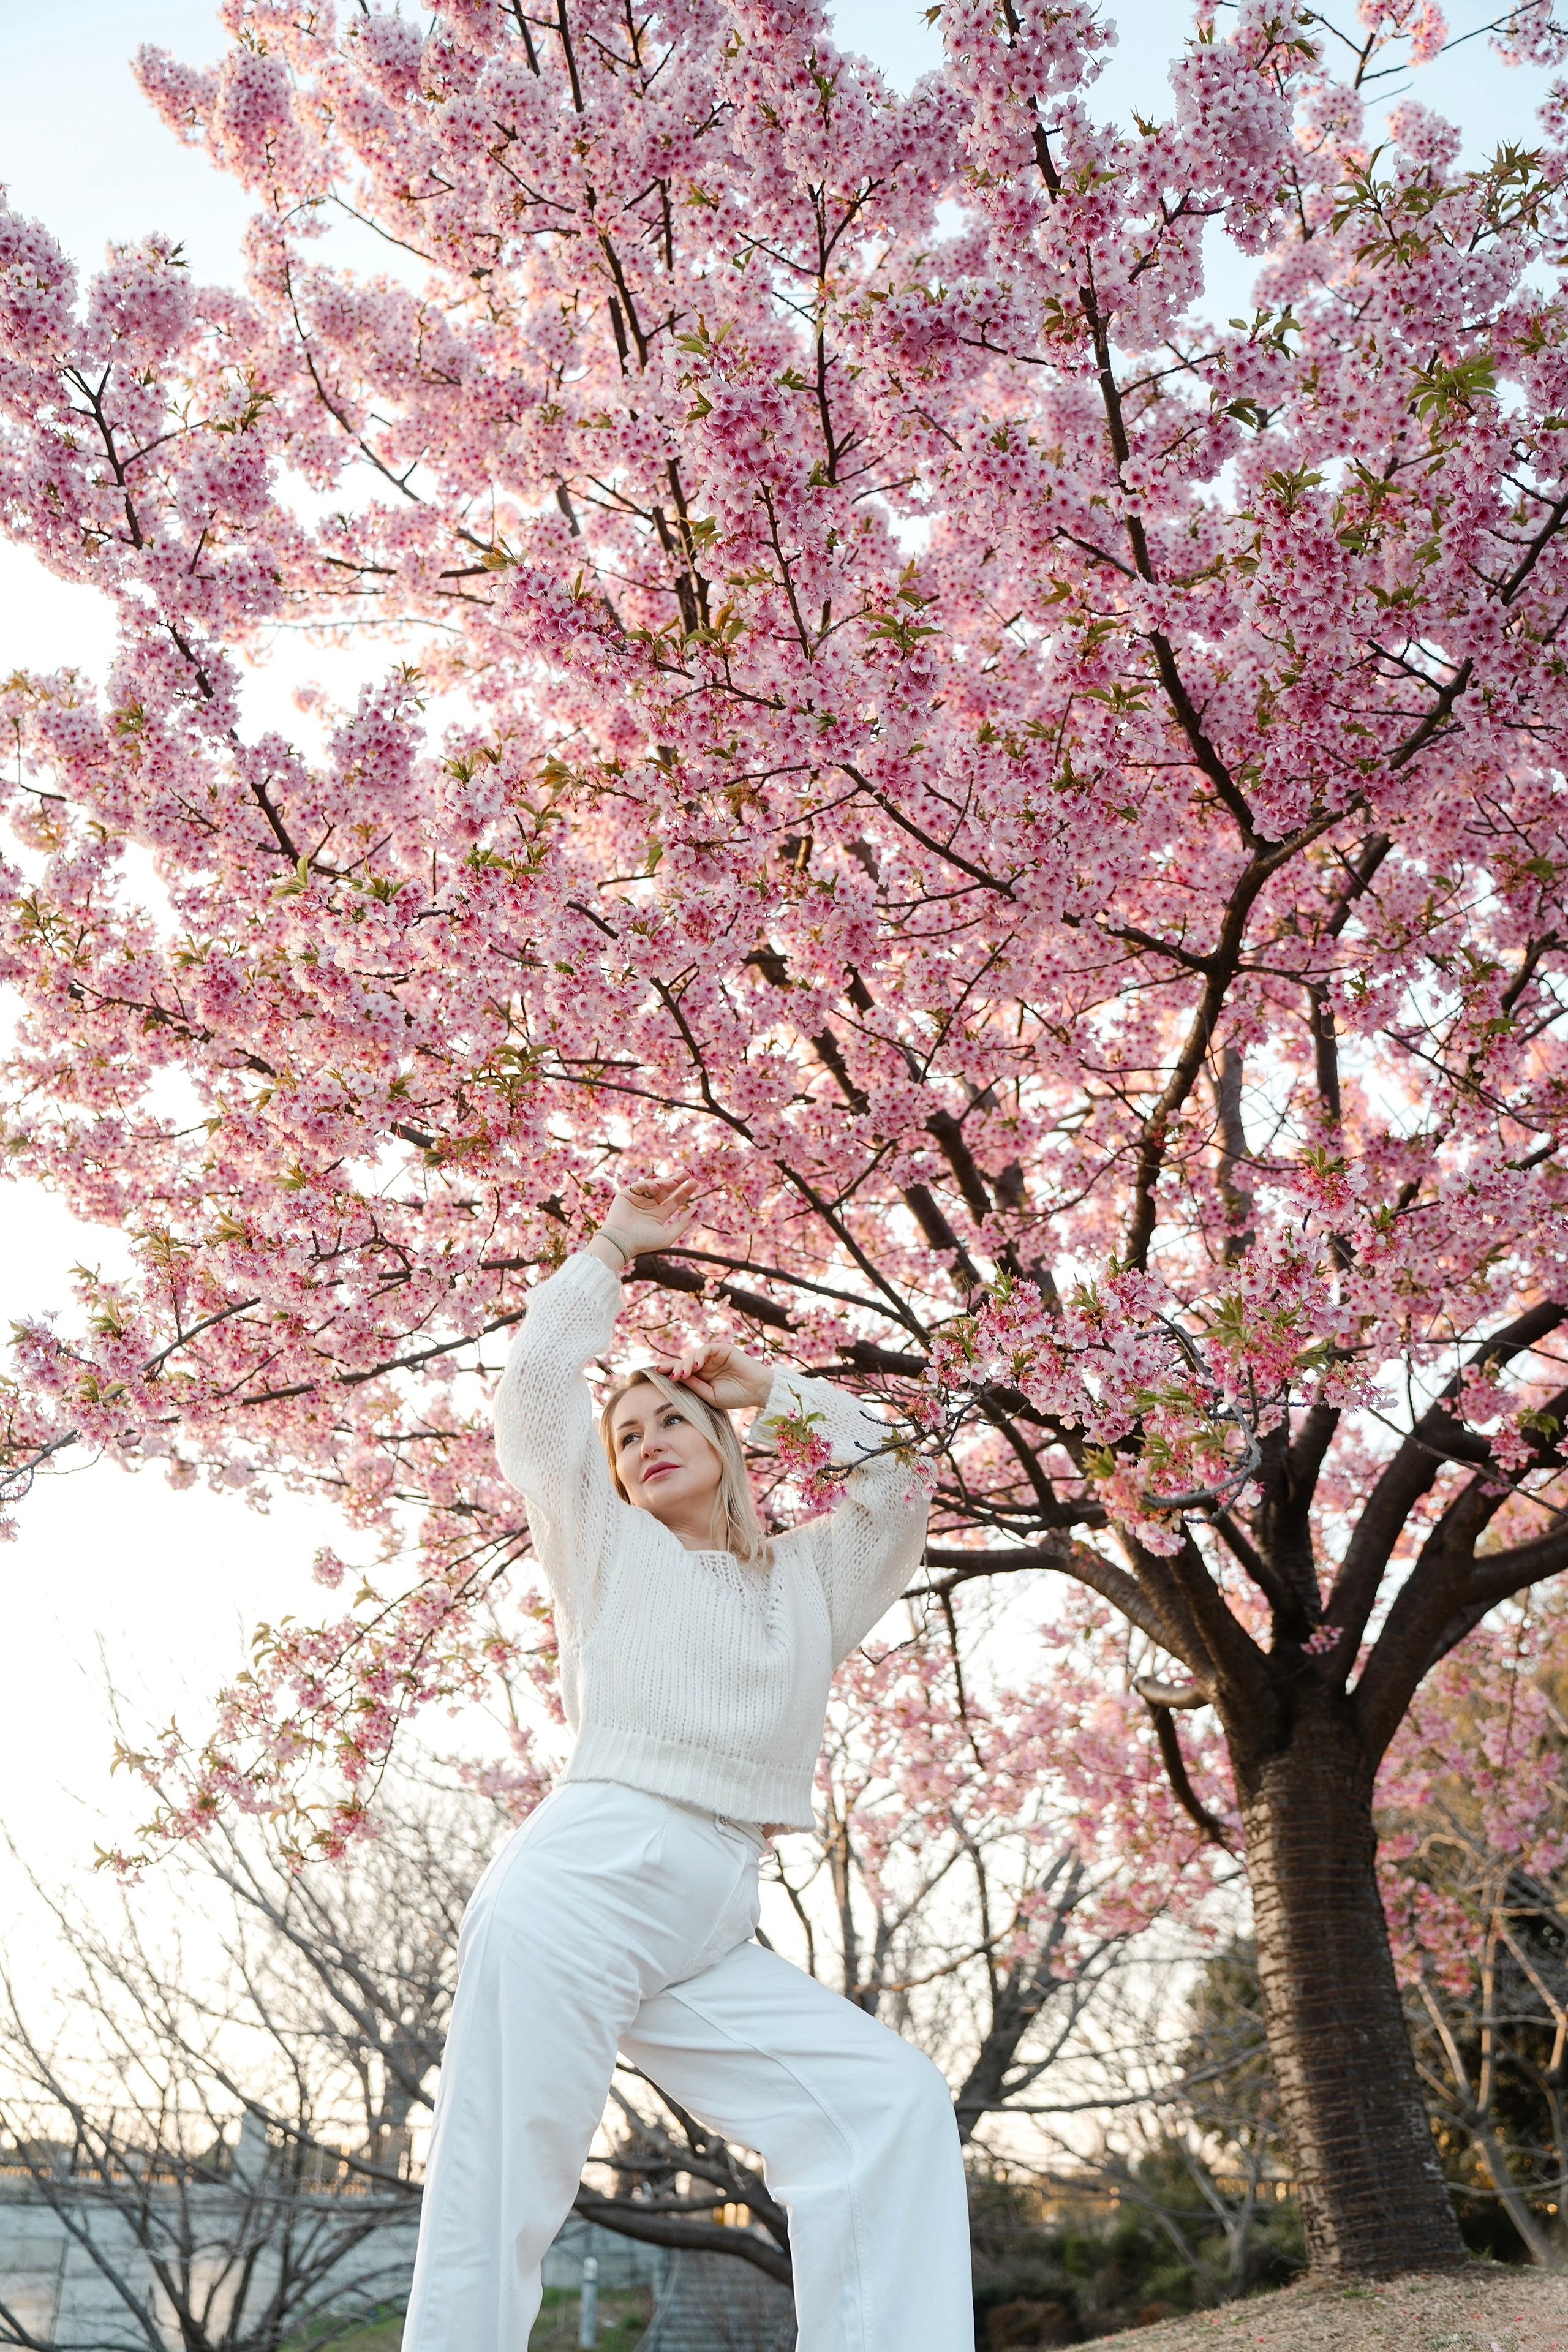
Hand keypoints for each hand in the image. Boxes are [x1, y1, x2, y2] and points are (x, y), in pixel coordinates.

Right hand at [598, 1171, 698, 1260]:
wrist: (621, 1241)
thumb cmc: (644, 1242)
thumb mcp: (668, 1236)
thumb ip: (682, 1224)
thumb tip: (693, 1210)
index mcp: (660, 1214)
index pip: (675, 1200)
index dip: (685, 1191)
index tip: (695, 1182)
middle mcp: (650, 1205)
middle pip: (667, 1189)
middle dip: (677, 1180)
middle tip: (688, 1173)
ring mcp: (639, 1198)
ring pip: (655, 1185)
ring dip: (665, 1182)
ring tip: (673, 1183)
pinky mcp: (627, 1194)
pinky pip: (640, 1184)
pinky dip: (649, 1184)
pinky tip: (657, 1187)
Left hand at [658, 1340, 772, 1412]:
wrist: (757, 1392)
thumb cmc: (736, 1396)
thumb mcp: (710, 1395)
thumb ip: (695, 1386)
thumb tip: (677, 1378)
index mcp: (702, 1376)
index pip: (682, 1371)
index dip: (669, 1371)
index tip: (655, 1374)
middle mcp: (706, 1364)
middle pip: (684, 1362)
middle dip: (673, 1367)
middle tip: (664, 1374)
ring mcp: (714, 1356)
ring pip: (693, 1355)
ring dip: (685, 1364)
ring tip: (680, 1374)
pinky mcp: (723, 1349)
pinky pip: (707, 1349)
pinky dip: (699, 1356)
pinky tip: (695, 1366)